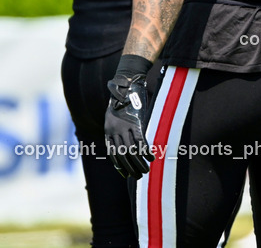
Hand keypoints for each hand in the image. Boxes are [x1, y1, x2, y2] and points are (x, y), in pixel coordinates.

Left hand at [104, 55, 154, 178]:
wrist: (127, 83)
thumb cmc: (124, 98)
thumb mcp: (116, 113)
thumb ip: (119, 126)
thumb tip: (127, 138)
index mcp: (108, 130)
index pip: (112, 153)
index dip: (119, 165)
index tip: (125, 173)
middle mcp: (114, 130)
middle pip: (122, 154)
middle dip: (130, 167)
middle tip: (138, 175)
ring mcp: (125, 127)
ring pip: (131, 150)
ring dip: (139, 162)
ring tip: (146, 170)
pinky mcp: (136, 123)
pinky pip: (141, 141)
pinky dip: (146, 151)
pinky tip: (152, 157)